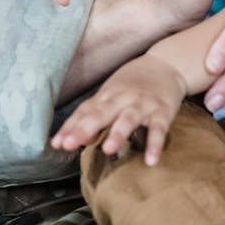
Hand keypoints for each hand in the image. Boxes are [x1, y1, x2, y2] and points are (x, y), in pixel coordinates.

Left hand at [51, 55, 187, 165]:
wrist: (167, 63)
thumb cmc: (134, 83)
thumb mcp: (112, 94)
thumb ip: (95, 116)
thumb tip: (79, 139)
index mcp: (107, 95)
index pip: (85, 112)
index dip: (71, 127)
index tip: (57, 143)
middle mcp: (122, 98)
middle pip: (101, 113)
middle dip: (84, 128)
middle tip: (70, 144)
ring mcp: (143, 104)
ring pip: (128, 119)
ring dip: (117, 134)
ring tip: (107, 149)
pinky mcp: (163, 111)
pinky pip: (159, 129)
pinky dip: (155, 144)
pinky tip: (151, 160)